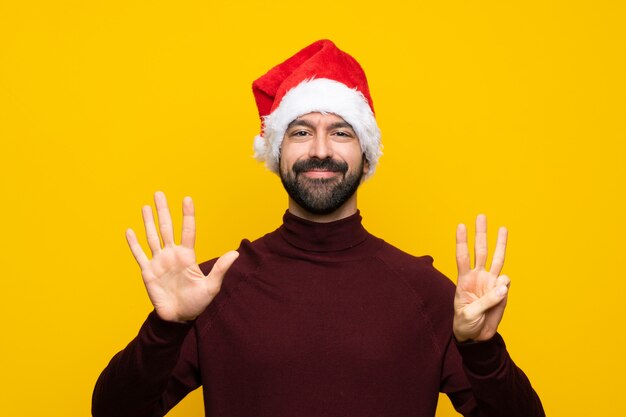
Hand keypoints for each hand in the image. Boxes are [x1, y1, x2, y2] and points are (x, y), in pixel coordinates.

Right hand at [125, 191, 238, 322]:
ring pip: (152, 237)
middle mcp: (172, 255)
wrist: (179, 317)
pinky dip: (134, 243)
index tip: (187, 198)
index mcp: (188, 256)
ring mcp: (159, 262)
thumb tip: (235, 253)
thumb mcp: (211, 286)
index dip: (187, 215)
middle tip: (159, 193)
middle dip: (163, 211)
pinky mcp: (148, 272)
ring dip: (148, 222)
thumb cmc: (197, 302)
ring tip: (145, 206)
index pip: (188, 230)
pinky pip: (139, 255)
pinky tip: (130, 231)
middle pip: (166, 228)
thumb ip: (221, 269)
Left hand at [453, 214, 509, 341]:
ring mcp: (490, 282)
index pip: (462, 257)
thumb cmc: (466, 322)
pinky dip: (504, 285)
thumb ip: (487, 300)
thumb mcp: (470, 314)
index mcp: (464, 280)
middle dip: (480, 234)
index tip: (461, 226)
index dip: (461, 242)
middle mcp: (477, 277)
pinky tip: (500, 292)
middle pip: (480, 251)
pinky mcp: (501, 291)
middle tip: (481, 216)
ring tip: (503, 228)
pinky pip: (505, 283)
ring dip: (500, 243)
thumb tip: (504, 284)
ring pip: (497, 259)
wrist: (475, 336)